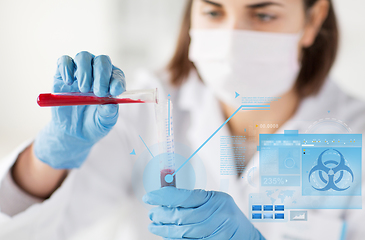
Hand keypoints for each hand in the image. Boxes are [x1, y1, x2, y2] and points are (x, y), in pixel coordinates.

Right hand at [34, 51, 125, 168]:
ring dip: (85, 71)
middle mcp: (97, 73)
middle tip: (98, 92)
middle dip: (101, 75)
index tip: (114, 92)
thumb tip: (110, 104)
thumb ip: (109, 113)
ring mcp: (80, 72)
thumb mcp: (105, 122)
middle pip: (102, 61)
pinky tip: (69, 82)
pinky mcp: (62, 74)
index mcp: (112, 83)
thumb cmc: (94, 124)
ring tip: (83, 90)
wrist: (74, 132)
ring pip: (84, 57)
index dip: (117, 81)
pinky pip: (64, 61)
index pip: (117, 74)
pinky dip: (66, 68)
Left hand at [143, 187, 264, 239]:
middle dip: (162, 215)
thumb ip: (193, 199)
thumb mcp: (213, 200)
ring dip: (165, 230)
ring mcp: (219, 231)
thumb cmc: (224, 213)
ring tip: (155, 225)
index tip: (149, 197)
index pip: (184, 196)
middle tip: (152, 214)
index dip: (164, 196)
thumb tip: (165, 199)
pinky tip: (167, 236)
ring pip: (185, 232)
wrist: (246, 234)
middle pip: (182, 216)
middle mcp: (218, 213)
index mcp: (215, 198)